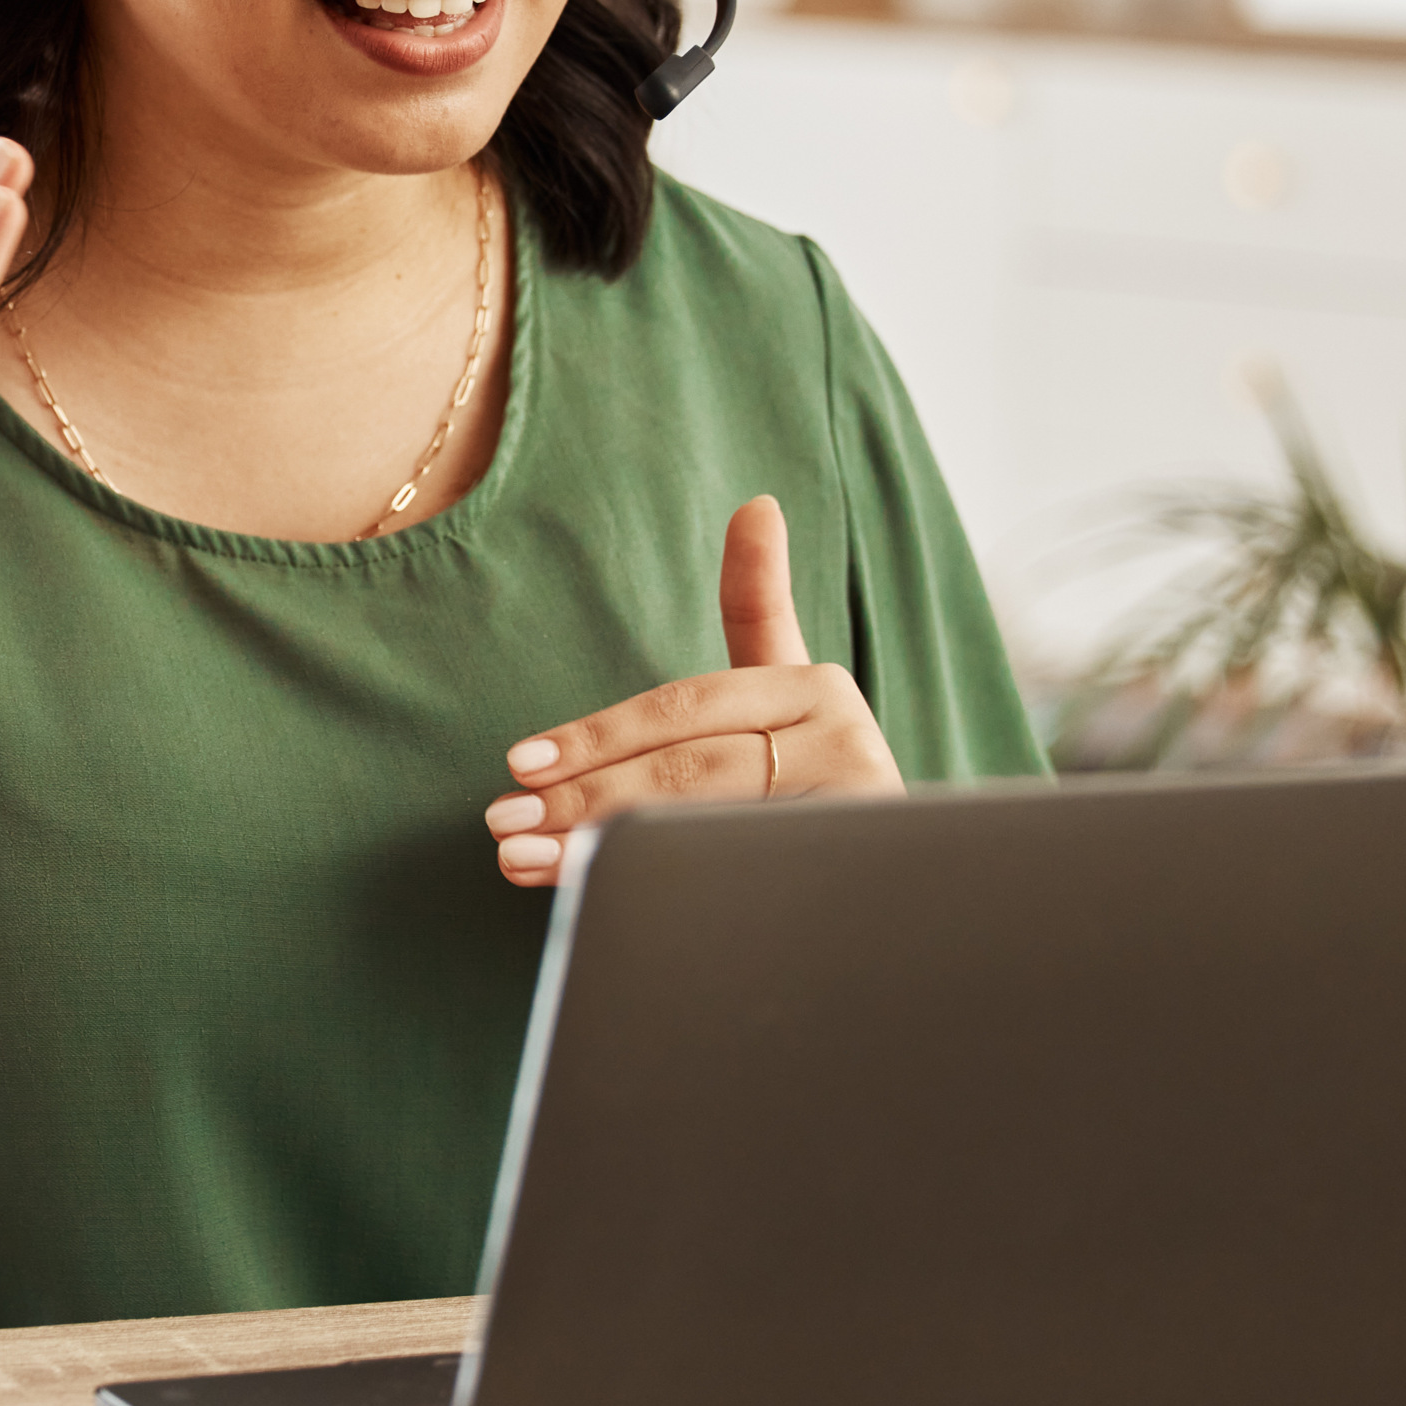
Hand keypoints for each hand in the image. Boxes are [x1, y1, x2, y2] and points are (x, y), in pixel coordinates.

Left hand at [482, 494, 900, 886]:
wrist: (904, 884)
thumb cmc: (819, 779)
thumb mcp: (788, 694)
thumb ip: (759, 608)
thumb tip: (757, 503)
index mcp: (815, 687)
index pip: (680, 710)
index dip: (595, 736)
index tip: (518, 759)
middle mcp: (846, 741)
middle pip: (684, 770)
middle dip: (581, 797)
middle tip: (501, 820)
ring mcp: (854, 812)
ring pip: (698, 829)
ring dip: (597, 849)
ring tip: (520, 859)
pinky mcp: (850, 872)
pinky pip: (729, 881)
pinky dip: (657, 893)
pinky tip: (595, 902)